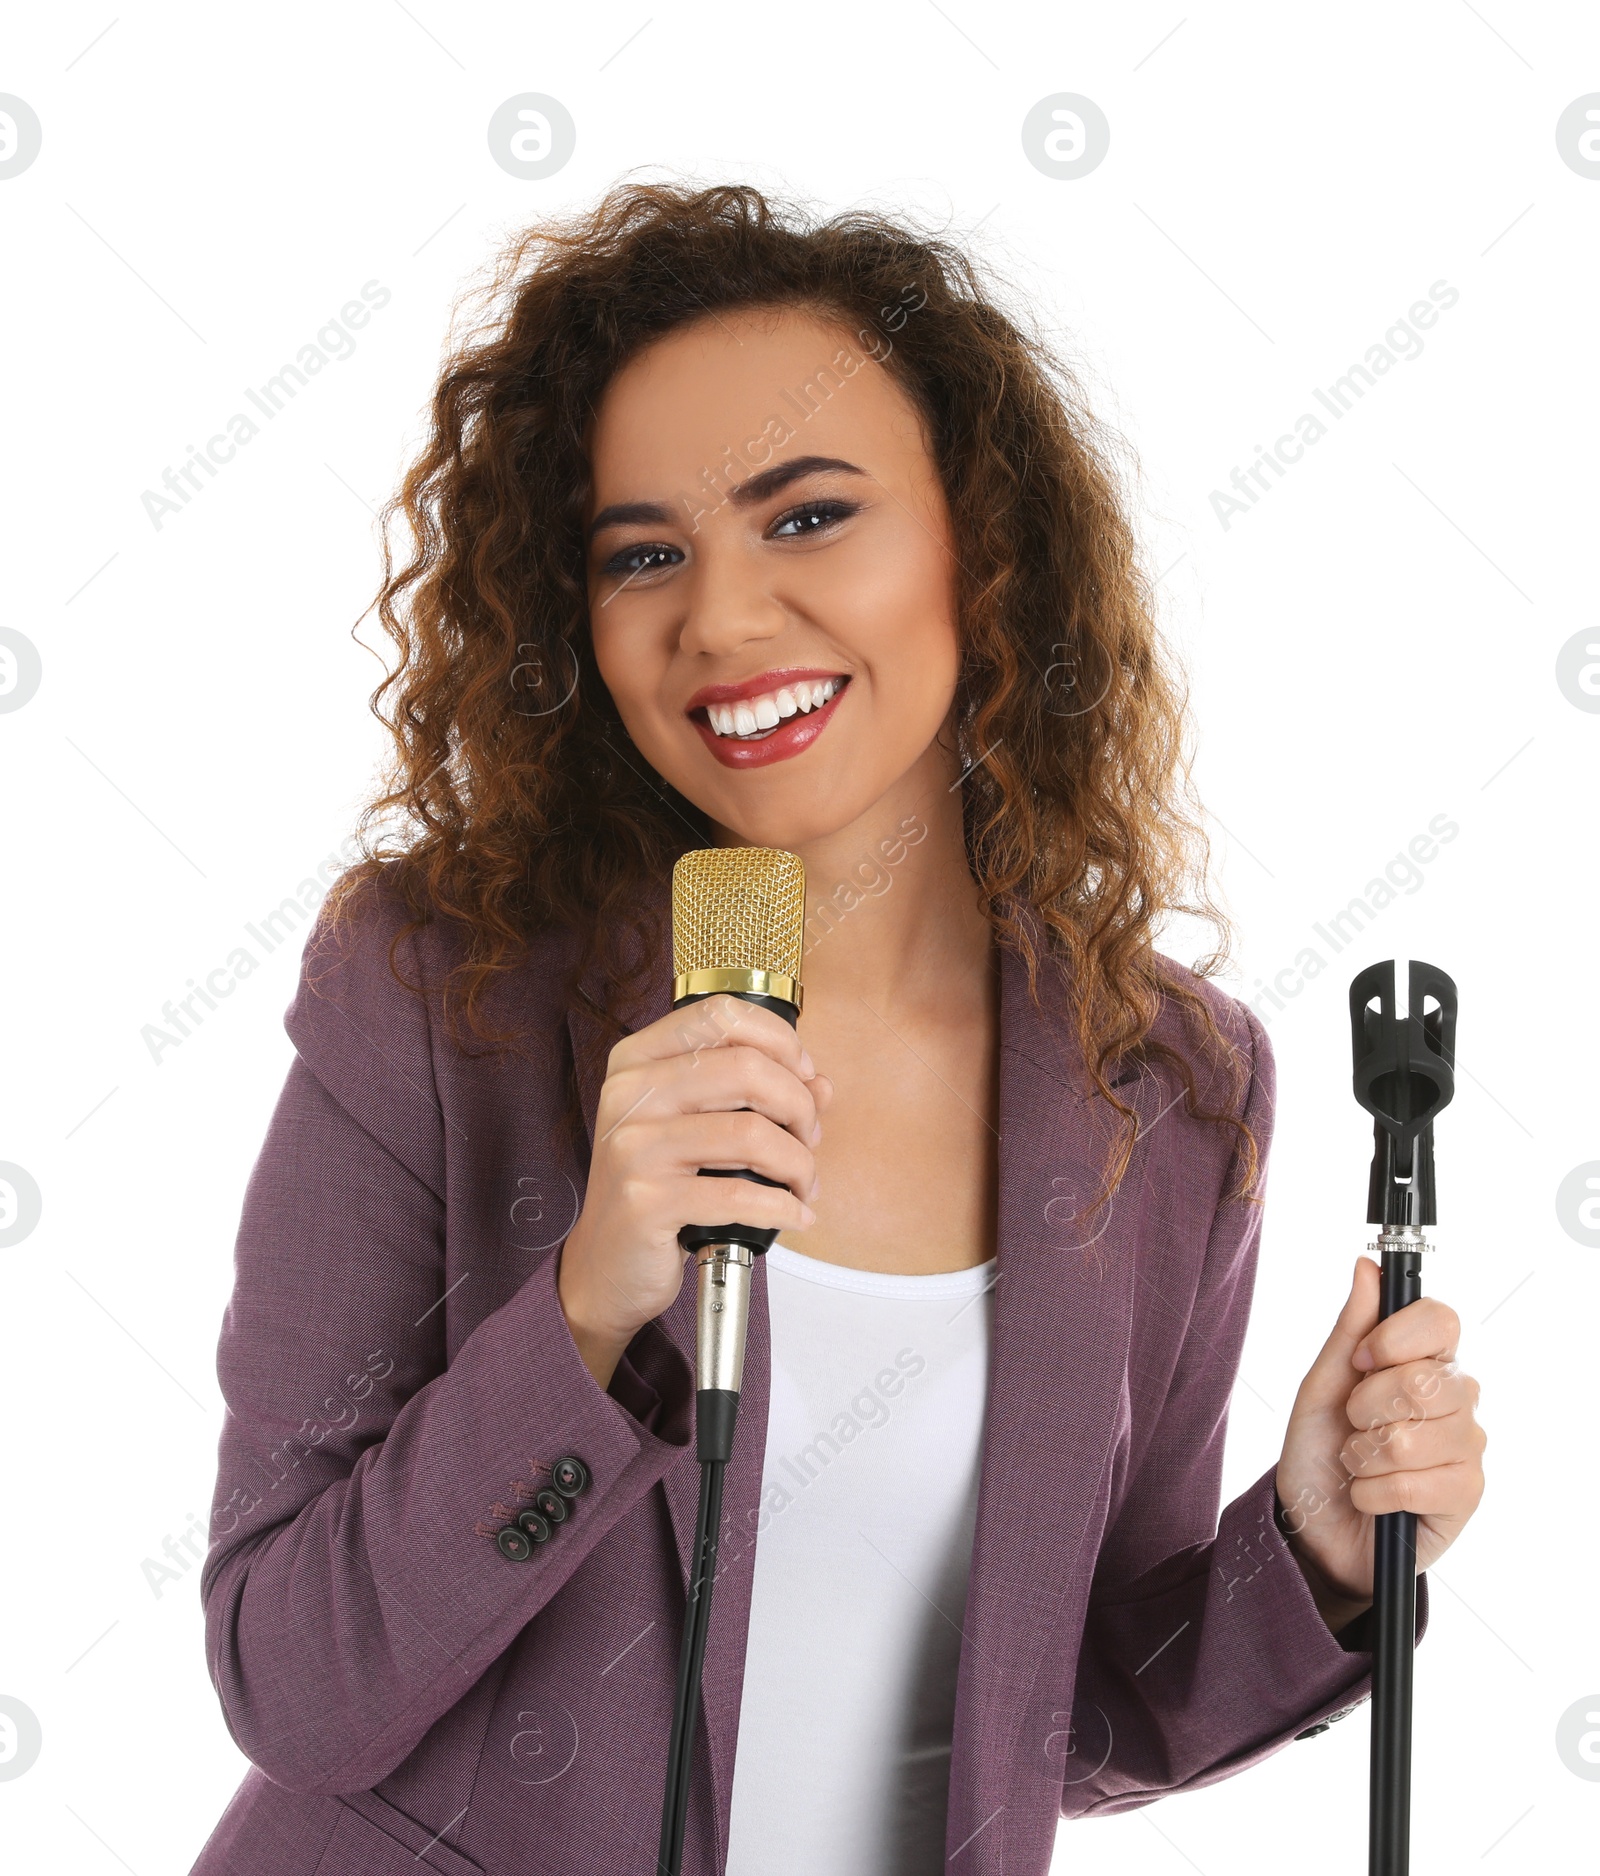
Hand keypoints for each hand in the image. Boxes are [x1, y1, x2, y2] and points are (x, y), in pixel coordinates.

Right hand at [556, 994, 833, 1388]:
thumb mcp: (695, 1127)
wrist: (605, 1265)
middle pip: (746, 1069)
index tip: (805, 1074)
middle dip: (799, 1106)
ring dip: (798, 1163)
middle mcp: (630, 1094)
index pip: (720, 1014)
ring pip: (751, 1134)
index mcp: (638, 1060)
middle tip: (809, 1138)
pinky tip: (794, 1215)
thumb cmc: (655, 1188)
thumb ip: (756, 1095)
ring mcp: (634, 1147)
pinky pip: (739, 1195)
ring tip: (803, 1183)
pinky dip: (782, 1207)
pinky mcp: (646, 1201)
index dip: (779, 1040)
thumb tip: (821, 1084)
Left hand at [1275, 1256, 1485, 1634]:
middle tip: (1353, 1426)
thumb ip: (1350, 1329)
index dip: (1396, 1338)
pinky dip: (1374, 1493)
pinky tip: (1372, 1497)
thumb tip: (1368, 1267)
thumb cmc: (1320, 1449)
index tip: (1361, 1362)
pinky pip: (1414, 1484)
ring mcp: (1467, 1446)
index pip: (1441, 1320)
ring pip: (1414, 1437)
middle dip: (1365, 1407)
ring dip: (1364, 1456)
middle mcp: (1458, 1398)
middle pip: (1426, 1379)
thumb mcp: (1321, 1385)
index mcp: (1426, 1360)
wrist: (1313, 1523)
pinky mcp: (1466, 1496)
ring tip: (1360, 1464)